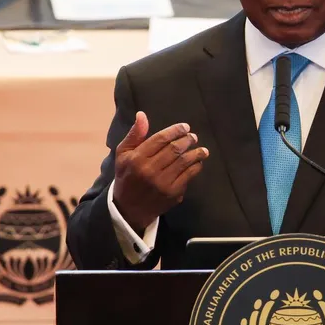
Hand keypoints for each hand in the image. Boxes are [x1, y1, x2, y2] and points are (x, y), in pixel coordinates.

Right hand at [112, 111, 208, 232]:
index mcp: (137, 159)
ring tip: (202, 149)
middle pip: (174, 149)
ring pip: (184, 162)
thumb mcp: (123, 155)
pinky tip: (198, 162)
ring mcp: (162, 183)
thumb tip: (142, 115)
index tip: (185, 127)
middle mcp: (150, 170)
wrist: (128, 209)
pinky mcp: (172, 193)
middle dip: (187, 140)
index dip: (175, 130)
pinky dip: (196, 166)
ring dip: (196, 153)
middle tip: (193, 136)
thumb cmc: (126, 177)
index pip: (160, 139)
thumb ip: (134, 135)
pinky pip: (189, 175)